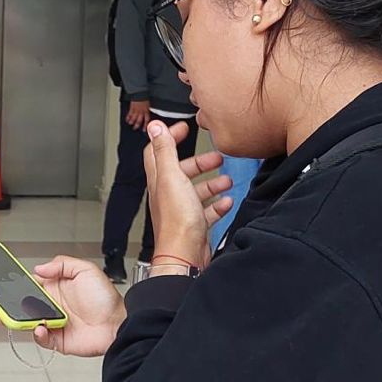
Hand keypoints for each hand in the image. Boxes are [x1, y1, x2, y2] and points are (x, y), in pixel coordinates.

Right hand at [0, 255, 125, 357]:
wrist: (119, 323)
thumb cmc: (105, 298)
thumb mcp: (85, 270)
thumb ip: (61, 265)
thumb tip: (38, 268)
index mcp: (51, 287)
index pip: (21, 283)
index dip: (3, 282)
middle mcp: (47, 305)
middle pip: (14, 303)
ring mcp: (50, 323)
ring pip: (22, 321)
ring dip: (11, 319)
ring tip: (3, 316)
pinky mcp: (56, 340)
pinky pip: (40, 338)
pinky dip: (37, 333)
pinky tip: (40, 327)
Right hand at [125, 100, 150, 128]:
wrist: (140, 93)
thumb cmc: (144, 98)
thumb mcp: (148, 105)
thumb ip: (147, 111)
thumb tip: (146, 116)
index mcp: (146, 111)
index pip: (146, 120)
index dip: (145, 125)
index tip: (144, 129)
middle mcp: (141, 112)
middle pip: (139, 121)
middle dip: (137, 126)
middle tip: (135, 128)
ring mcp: (136, 110)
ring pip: (133, 118)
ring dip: (131, 122)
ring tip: (130, 124)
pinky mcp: (131, 108)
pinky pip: (129, 114)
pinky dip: (128, 118)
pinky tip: (127, 120)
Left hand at [144, 121, 235, 269]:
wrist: (186, 255)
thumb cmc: (177, 221)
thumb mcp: (172, 176)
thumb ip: (165, 150)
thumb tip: (154, 126)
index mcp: (160, 180)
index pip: (158, 151)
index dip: (169, 137)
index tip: (184, 128)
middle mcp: (168, 194)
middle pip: (182, 171)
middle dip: (199, 162)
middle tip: (216, 157)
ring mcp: (181, 210)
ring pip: (196, 190)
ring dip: (212, 183)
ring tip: (226, 180)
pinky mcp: (194, 225)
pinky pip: (207, 211)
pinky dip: (217, 204)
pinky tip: (226, 202)